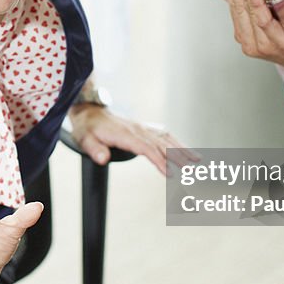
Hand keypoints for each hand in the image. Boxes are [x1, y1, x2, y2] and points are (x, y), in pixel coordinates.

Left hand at [68, 105, 196, 175]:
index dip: (158, 160)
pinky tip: (187, 150)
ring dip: (182, 149)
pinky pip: (164, 135)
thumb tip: (103, 159)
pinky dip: (177, 142)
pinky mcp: (145, 128)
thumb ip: (94, 150)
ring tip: (198, 160)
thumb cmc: (88, 129)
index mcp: (125, 134)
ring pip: (166, 139)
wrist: (90, 111)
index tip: (170, 173)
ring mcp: (143, 128)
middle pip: (161, 144)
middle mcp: (137, 129)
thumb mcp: (85, 139)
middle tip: (192, 169)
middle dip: (178, 157)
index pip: (145, 148)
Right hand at [213, 0, 283, 104]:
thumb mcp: (273, 19)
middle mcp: (248, 42)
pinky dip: (255, 1)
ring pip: (247, 10)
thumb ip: (254, 5)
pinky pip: (262, 18)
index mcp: (245, 36)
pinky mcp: (276, 44)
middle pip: (237, 6)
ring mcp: (261, 45)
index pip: (233, 5)